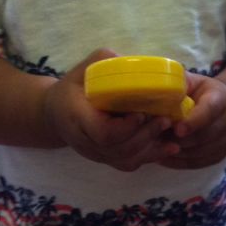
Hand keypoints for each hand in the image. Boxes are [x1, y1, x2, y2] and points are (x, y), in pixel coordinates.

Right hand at [43, 49, 181, 170]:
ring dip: (151, 149)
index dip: (125, 127)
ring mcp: (95, 154)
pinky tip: (167, 148)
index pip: (103, 132)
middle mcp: (85, 141)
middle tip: (165, 119)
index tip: (141, 113)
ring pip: (125, 160)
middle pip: (118, 149)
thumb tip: (134, 61)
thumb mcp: (83, 69)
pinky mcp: (105, 159)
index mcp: (77, 117)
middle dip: (145, 136)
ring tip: (171, 133)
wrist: (55, 114)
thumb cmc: (73, 88)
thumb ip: (105, 62)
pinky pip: (127, 164)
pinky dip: (149, 157)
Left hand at [160, 71, 225, 168]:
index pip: (209, 111)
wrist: (224, 107)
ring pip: (200, 152)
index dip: (193, 122)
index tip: (177, 129)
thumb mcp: (192, 82)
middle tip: (156, 138)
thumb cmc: (201, 92)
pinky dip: (179, 162)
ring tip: (156, 146)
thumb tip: (154, 86)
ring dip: (177, 151)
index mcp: (221, 98)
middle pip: (204, 136)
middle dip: (179, 139)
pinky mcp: (220, 155)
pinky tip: (163, 157)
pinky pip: (198, 163)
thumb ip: (177, 84)